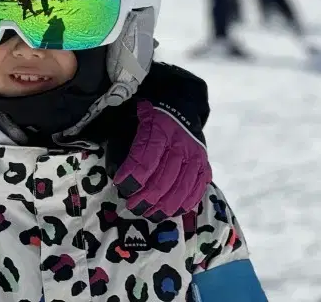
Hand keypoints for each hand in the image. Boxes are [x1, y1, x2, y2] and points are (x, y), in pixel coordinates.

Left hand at [113, 100, 212, 220]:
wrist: (183, 107)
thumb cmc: (155, 115)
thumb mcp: (139, 118)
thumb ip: (130, 139)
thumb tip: (115, 165)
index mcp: (162, 131)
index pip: (146, 159)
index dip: (132, 176)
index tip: (120, 184)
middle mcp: (181, 146)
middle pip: (162, 180)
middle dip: (145, 197)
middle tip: (132, 205)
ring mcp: (196, 158)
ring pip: (180, 190)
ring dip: (162, 206)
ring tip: (148, 213)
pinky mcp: (205, 167)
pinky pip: (196, 191)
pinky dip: (183, 204)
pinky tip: (171, 211)